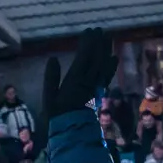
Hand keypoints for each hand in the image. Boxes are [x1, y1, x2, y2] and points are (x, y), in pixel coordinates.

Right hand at [40, 27, 115, 141]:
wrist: (72, 132)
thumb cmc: (57, 115)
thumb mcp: (49, 97)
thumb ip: (51, 78)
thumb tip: (53, 59)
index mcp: (75, 81)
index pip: (83, 58)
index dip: (87, 44)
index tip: (89, 31)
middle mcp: (88, 82)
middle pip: (96, 59)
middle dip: (98, 44)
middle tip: (100, 30)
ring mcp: (95, 87)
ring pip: (103, 66)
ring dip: (106, 51)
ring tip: (108, 38)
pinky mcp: (98, 92)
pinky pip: (106, 76)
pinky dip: (110, 66)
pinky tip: (114, 58)